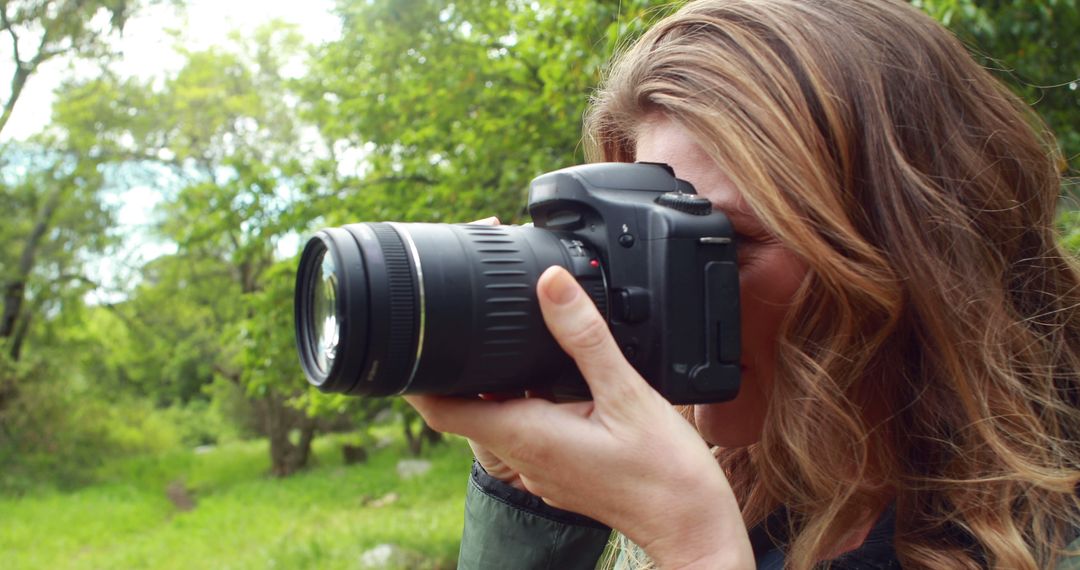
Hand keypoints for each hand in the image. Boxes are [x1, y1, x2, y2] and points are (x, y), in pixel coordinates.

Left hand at [406, 266, 753, 568]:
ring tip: (512, 334)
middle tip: (471, 314)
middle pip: (463, 406)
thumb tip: (551, 283)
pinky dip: (524, 397)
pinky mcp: (560, 469)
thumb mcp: (627, 393)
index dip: (418, 370)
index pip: (439, 407)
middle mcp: (523, 454)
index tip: (418, 332)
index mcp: (525, 434)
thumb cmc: (665, 473)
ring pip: (495, 416)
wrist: (692, 526)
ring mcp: (540, 466)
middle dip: (458, 362)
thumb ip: (585, 337)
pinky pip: (526, 427)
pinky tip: (551, 375)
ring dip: (494, 379)